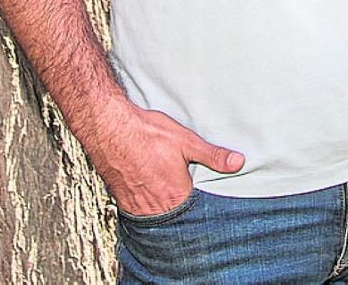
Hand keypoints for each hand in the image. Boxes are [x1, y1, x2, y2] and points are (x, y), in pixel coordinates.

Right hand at [91, 103, 244, 216]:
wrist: (109, 129)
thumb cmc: (147, 133)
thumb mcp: (186, 141)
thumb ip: (212, 155)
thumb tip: (238, 162)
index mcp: (176, 197)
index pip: (195, 215)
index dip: (202, 210)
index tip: (209, 210)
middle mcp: (156, 209)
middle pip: (176, 218)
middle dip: (184, 212)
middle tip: (188, 201)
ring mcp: (137, 208)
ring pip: (157, 217)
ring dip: (165, 210)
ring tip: (169, 197)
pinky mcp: (122, 202)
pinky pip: (140, 212)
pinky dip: (148, 207)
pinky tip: (151, 194)